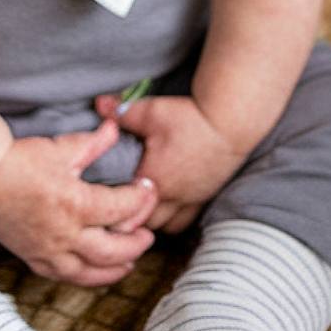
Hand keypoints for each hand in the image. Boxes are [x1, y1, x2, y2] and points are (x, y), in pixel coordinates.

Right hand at [0, 116, 156, 285]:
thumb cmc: (21, 160)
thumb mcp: (61, 147)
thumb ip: (93, 142)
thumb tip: (116, 128)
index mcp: (76, 203)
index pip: (121, 209)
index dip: (141, 199)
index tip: (148, 190)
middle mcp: (65, 233)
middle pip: (112, 250)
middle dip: (135, 244)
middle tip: (148, 237)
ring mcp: (49, 250)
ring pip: (90, 272)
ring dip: (115, 269)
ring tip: (130, 263)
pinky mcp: (34, 258)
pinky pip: (65, 277)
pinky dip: (85, 277)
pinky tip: (95, 272)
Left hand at [93, 93, 246, 232]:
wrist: (231, 122)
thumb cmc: (190, 118)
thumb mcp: (151, 112)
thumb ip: (122, 113)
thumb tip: (98, 105)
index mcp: (153, 181)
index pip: (126, 210)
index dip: (113, 209)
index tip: (104, 199)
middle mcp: (173, 197)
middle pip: (146, 225)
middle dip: (132, 219)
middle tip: (121, 203)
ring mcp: (192, 199)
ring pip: (168, 226)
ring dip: (154, 219)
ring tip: (144, 204)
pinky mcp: (206, 195)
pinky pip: (187, 218)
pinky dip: (175, 215)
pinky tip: (169, 201)